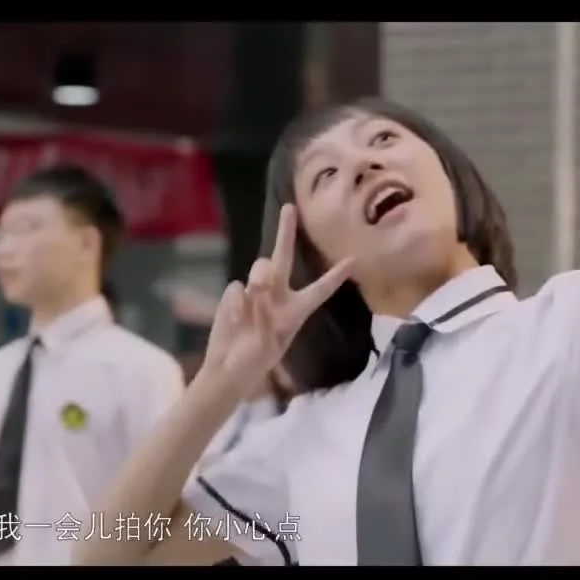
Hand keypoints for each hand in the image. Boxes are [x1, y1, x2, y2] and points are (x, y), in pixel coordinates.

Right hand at [202, 204, 352, 385]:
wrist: (226, 370)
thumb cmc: (255, 363)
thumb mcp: (270, 343)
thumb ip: (265, 312)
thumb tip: (255, 286)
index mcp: (295, 310)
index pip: (320, 290)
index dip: (335, 276)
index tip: (353, 260)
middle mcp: (277, 296)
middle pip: (283, 258)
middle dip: (286, 232)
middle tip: (290, 208)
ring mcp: (254, 294)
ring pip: (260, 268)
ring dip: (260, 278)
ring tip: (256, 299)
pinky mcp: (234, 296)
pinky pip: (237, 288)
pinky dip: (238, 303)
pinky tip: (236, 319)